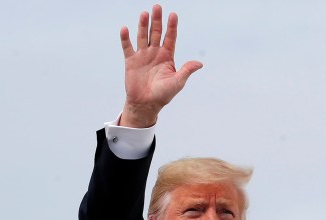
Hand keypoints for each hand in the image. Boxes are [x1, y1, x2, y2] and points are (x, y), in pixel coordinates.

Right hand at [119, 5, 202, 127]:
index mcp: (167, 56)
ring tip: (144, 14)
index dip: (171, 26)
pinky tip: (125, 29)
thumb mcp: (177, 82)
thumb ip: (186, 71)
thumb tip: (199, 64)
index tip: (173, 15)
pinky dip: (126, 38)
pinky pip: (128, 47)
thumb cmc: (163, 94)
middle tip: (157, 7)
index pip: (170, 38)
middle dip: (157, 20)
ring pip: (143, 36)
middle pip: (156, 33)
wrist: (146, 104)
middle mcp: (155, 53)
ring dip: (143, 25)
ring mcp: (142, 56)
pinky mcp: (131, 61)